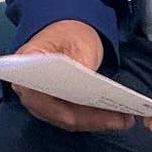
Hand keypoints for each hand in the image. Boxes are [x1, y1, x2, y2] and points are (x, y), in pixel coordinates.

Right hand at [11, 19, 133, 132]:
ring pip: (69, 119)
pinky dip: (93, 117)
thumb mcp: (78, 43)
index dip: (72, 107)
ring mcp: (40, 102)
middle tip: (122, 119)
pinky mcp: (54, 107)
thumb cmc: (69, 34)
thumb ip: (80, 64)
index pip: (47, 98)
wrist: (65, 30)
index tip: (99, 110)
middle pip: (61, 113)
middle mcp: (28, 91)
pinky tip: (115, 116)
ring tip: (124, 119)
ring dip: (97, 121)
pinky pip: (73, 116)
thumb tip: (88, 89)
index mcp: (26, 69)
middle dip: (94, 118)